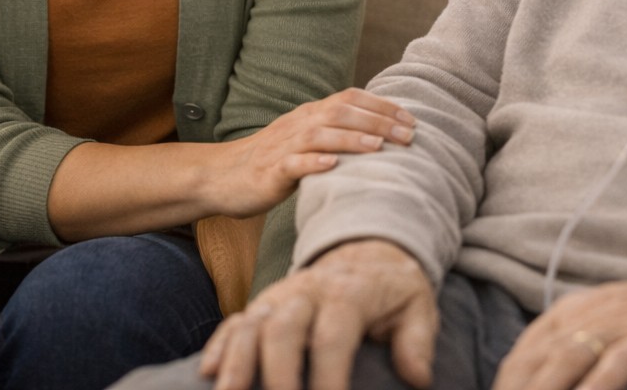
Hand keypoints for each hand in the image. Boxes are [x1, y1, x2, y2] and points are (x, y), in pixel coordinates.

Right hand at [199, 239, 437, 389]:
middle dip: (276, 374)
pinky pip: (233, 322)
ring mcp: (278, 297)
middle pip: (283, 328)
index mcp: (348, 293)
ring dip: (236, 364)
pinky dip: (219, 346)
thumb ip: (418, 341)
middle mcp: (307, 292)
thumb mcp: (418, 306)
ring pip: (250, 324)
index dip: (329, 377)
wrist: (367, 249)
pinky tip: (208, 374)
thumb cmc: (392, 290)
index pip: (333, 336)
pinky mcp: (260, 305)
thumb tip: (418, 378)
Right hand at [212, 88, 415, 216]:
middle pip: (342, 114)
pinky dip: (313, 162)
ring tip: (379, 147)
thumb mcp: (306, 140)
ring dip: (352, 139)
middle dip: (378, 123)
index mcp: (310, 114)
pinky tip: (332, 165)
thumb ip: (336, 133)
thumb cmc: (272, 160)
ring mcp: (284, 146)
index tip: (411, 119)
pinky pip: (293, 164)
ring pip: (320, 135)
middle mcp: (300, 124)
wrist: (223, 176)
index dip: (382, 106)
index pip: (350, 99)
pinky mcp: (270, 171)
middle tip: (409, 136)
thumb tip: (379, 135)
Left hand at [490, 266, 626, 389]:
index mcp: (572, 310)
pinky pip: (617, 363)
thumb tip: (543, 377)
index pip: (523, 353)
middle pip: (537, 360)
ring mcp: (620, 323)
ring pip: (567, 361)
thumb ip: (574, 345)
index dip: (505, 385)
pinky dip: (596, 387)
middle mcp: (588, 314)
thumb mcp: (607, 324)